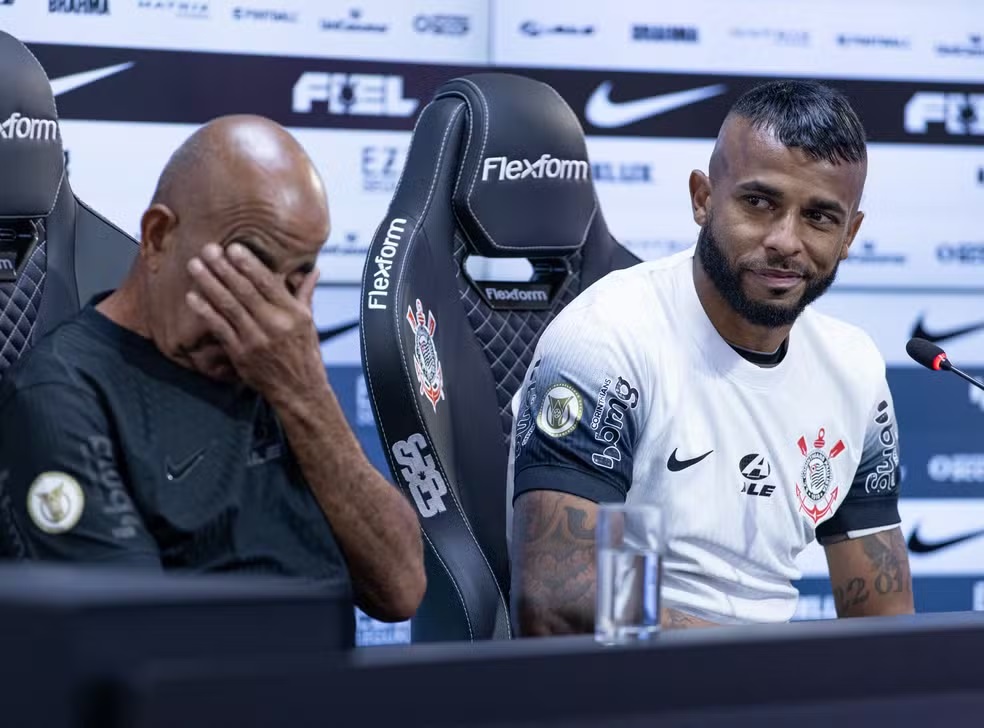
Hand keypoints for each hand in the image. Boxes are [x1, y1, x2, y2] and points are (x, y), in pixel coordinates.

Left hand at [186, 242, 326, 406]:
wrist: (299, 391)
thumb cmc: (304, 354)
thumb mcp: (309, 323)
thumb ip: (305, 294)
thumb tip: (312, 270)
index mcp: (293, 314)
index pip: (268, 283)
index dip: (248, 264)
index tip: (233, 248)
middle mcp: (275, 325)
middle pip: (244, 290)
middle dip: (223, 268)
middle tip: (207, 249)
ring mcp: (255, 340)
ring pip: (228, 306)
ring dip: (209, 283)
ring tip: (194, 266)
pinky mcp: (240, 354)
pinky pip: (219, 328)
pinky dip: (205, 311)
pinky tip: (193, 297)